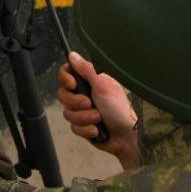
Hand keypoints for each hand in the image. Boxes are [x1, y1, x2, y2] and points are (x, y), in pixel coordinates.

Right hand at [58, 52, 140, 169]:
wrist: (127, 137)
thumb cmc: (119, 109)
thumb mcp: (103, 86)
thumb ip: (86, 69)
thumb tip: (72, 55)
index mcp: (90, 81)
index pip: (67, 74)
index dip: (66, 79)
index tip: (72, 85)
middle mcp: (84, 94)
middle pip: (63, 95)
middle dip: (76, 103)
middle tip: (90, 104)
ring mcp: (83, 111)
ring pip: (67, 113)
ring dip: (84, 118)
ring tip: (99, 119)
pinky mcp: (83, 126)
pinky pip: (74, 127)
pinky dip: (86, 129)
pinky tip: (97, 130)